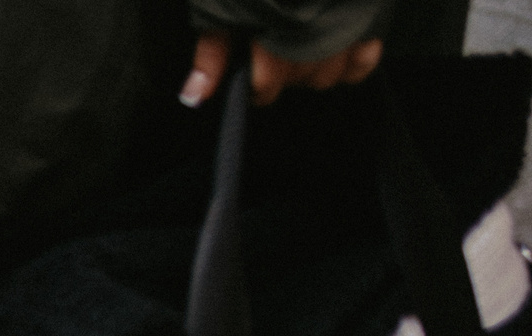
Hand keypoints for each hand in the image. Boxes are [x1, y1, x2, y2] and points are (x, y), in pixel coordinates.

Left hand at [181, 31, 382, 106]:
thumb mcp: (225, 7)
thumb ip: (213, 51)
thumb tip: (196, 96)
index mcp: (276, 26)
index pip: (268, 83)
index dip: (256, 88)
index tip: (252, 84)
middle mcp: (313, 28)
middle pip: (299, 79)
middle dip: (284, 77)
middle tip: (275, 61)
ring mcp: (345, 22)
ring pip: (331, 73)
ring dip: (313, 71)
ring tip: (300, 54)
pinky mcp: (369, 14)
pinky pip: (365, 59)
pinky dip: (352, 63)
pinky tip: (335, 53)